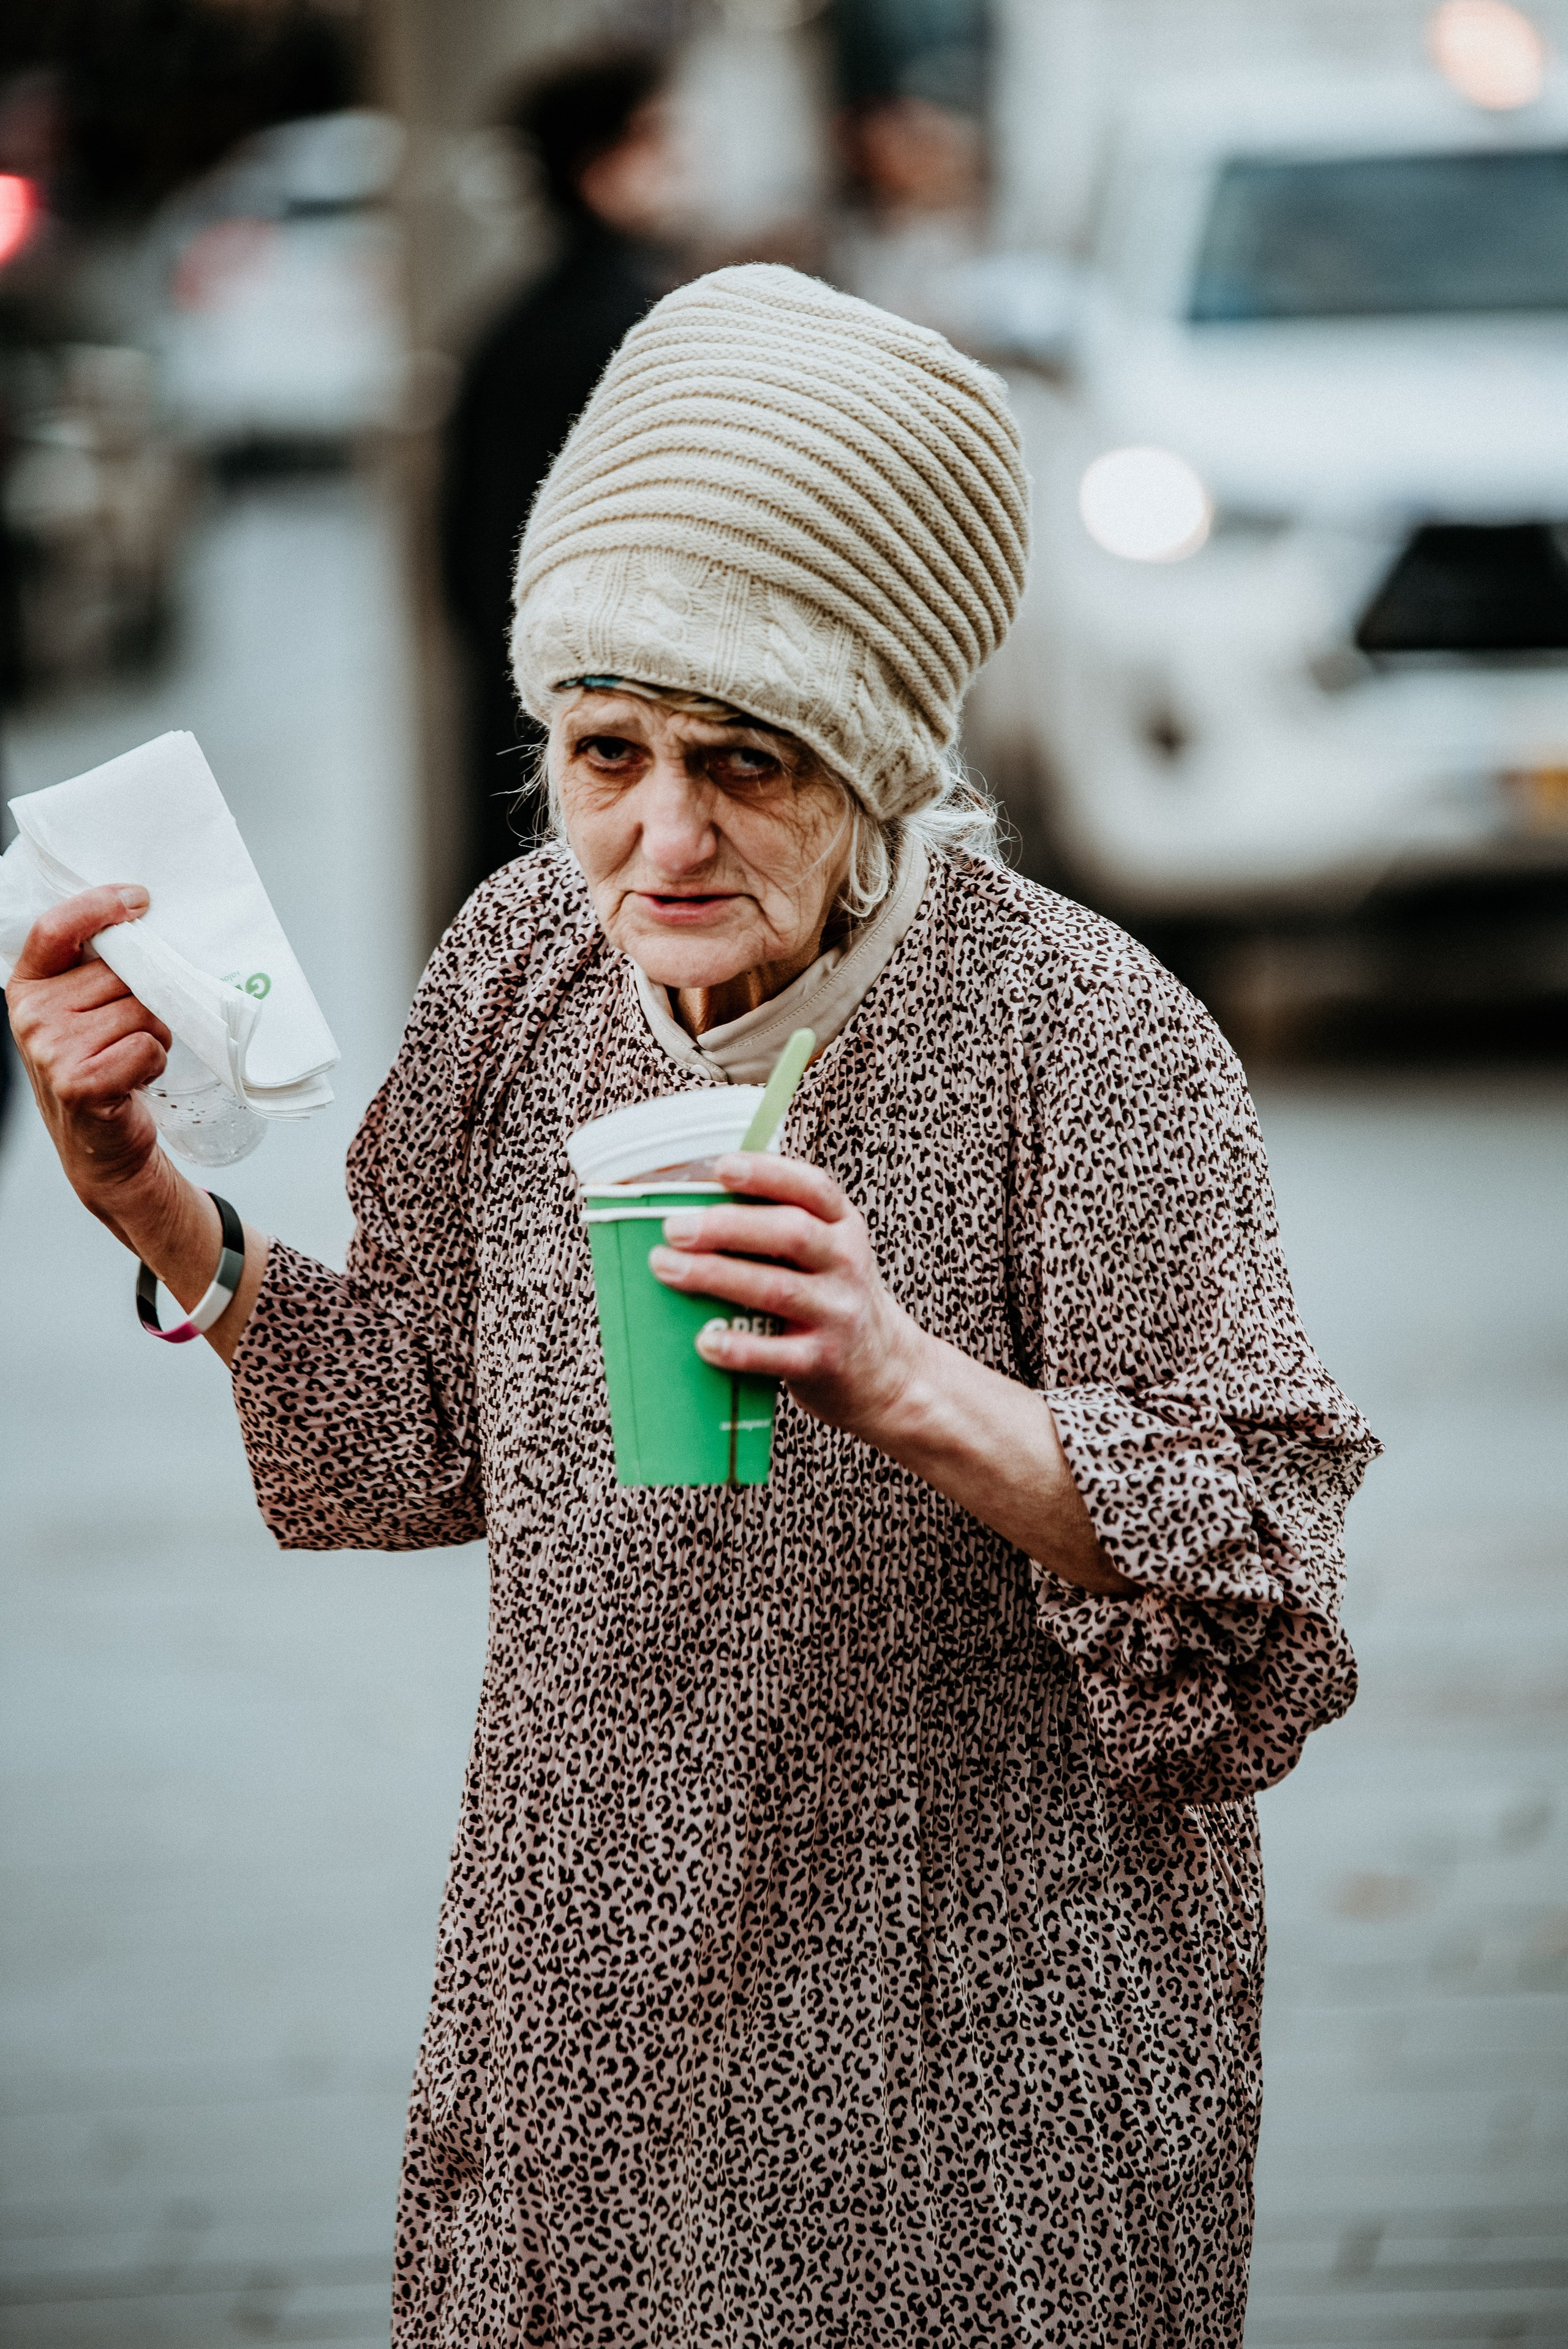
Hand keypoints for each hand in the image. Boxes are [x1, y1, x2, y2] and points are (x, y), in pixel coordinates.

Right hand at [6, 886, 173, 1226]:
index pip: (56, 928)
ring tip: (131, 1058)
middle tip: (132, 1032)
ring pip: (141, 1010)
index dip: (99, 906)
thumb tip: (145, 924)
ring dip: (154, 1034)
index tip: (139, 899)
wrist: (101, 1149)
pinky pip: (147, 1046)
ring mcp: (51, 1050)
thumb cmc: (102, 1070)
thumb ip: (96, 972)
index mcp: (27, 988)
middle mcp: (31, 1015)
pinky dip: (155, 1062)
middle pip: (119, 974)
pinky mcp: (80, 1082)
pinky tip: (134, 1080)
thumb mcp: (81, 1014)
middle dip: (145, 999)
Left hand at [648, 1152, 923, 1441]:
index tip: (720, 1168)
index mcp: (842, 1225)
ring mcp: (838, 1313)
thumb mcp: (822, 1250)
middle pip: (790, 1233)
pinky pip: (776, 1354)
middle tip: (675, 1229)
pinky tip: (704, 1340)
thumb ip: (774, 1226)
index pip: (812, 1188)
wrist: (880, 1368)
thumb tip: (689, 1209)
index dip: (767, 1173)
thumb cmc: (828, 1297)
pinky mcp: (823, 1360)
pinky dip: (738, 1348)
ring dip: (717, 1277)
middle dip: (727, 1227)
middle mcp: (845, 1263)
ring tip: (668, 1269)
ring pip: (777, 1288)